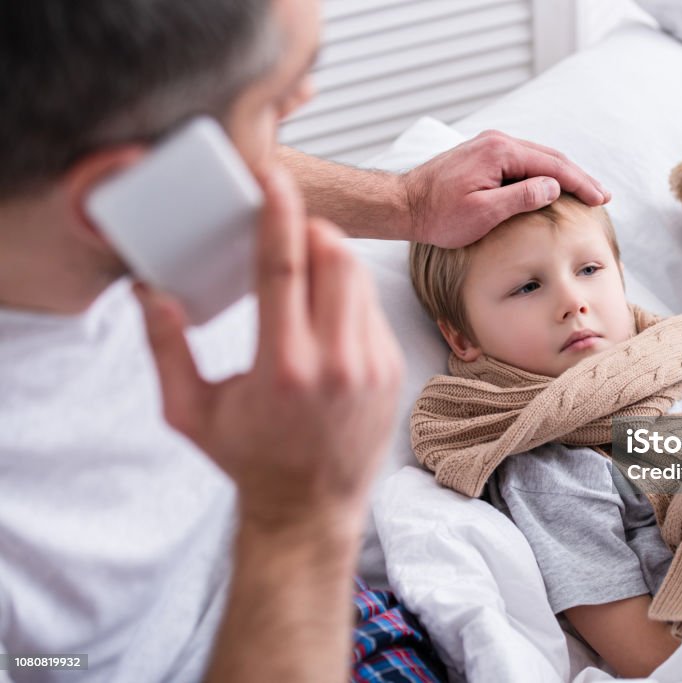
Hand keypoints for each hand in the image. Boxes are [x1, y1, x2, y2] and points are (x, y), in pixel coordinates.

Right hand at [134, 166, 403, 530]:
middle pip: (334, 257)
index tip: (275, 180)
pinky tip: (323, 317)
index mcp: (283, 367)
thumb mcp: (190, 413)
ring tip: (302, 270)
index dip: (279, 214)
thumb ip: (165, 350)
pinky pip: (371, 307)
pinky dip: (346, 296)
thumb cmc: (249, 461)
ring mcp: (372, 365)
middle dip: (308, 230)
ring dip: (329, 258)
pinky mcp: (391, 369)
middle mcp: (336, 362)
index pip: (285, 268)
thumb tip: (152, 292)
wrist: (311, 508)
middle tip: (285, 232)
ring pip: (358, 276)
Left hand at [401, 129, 610, 247]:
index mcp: (500, 152)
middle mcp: (497, 142)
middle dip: (578, 177)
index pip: (552, 166)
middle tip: (602, 195)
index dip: (580, 183)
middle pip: (550, 157)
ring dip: (563, 175)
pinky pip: (524, 161)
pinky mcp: (484, 156)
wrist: (404, 205)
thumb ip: (521, 197)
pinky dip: (544, 173)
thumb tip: (554, 186)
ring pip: (538, 158)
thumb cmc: (438, 214)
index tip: (600, 199)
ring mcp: (490, 146)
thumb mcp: (483, 213)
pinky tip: (554, 186)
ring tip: (585, 191)